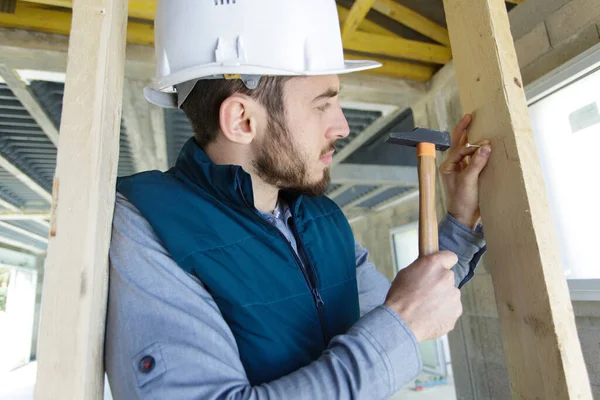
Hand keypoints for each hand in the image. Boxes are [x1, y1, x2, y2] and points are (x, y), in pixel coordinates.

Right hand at [384, 251, 461, 342]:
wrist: (401, 322)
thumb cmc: (399, 298)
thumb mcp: (405, 274)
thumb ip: (422, 269)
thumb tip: (428, 270)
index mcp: (434, 264)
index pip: (450, 256)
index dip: (445, 262)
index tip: (442, 267)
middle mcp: (447, 277)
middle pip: (448, 278)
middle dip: (440, 284)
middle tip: (426, 293)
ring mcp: (454, 295)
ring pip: (451, 294)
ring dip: (442, 299)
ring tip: (426, 307)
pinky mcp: (456, 311)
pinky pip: (452, 309)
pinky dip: (444, 312)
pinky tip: (430, 316)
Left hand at [439, 114, 491, 229]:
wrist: (465, 218)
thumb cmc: (462, 201)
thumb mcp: (469, 181)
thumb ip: (476, 163)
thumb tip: (485, 146)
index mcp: (447, 167)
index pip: (459, 150)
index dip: (472, 146)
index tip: (485, 144)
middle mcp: (453, 166)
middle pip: (458, 144)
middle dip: (464, 130)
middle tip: (470, 116)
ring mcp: (461, 170)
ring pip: (467, 151)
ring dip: (473, 141)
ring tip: (479, 128)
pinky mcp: (470, 174)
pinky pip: (474, 159)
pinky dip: (480, 152)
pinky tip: (486, 147)